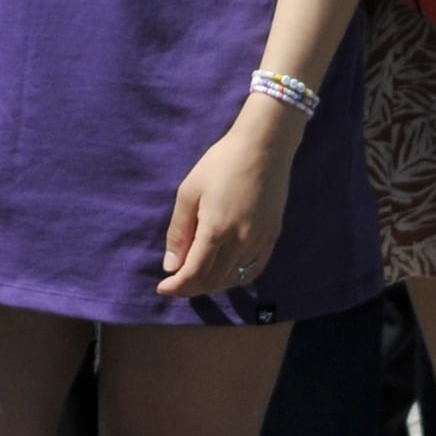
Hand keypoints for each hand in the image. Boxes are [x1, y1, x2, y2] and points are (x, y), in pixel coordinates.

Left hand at [157, 104, 299, 300]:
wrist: (264, 147)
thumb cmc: (221, 163)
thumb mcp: (189, 192)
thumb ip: (179, 231)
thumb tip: (171, 265)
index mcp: (217, 231)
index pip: (194, 274)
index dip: (176, 287)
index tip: (162, 288)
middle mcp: (241, 243)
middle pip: (213, 281)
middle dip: (191, 288)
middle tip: (175, 284)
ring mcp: (260, 241)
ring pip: (233, 279)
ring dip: (212, 285)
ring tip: (196, 279)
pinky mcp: (272, 236)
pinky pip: (254, 270)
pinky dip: (235, 278)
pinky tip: (224, 274)